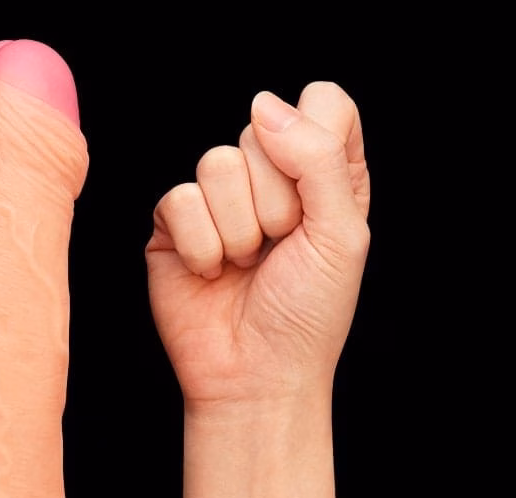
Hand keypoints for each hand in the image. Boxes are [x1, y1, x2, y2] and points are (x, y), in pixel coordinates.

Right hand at [146, 82, 369, 410]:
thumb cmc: (306, 317)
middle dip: (274, 202)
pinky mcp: (174, 226)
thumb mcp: (340, 234)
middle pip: (262, 129)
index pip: (322, 103)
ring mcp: (217, 202)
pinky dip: (200, 247)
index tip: (313, 201)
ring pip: (215, 161)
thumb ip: (318, 158)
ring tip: (244, 266)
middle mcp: (269, 181)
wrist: (255, 377)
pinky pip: (179, 200)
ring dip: (237, 230)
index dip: (314, 140)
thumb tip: (265, 105)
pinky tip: (211, 274)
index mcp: (322, 177)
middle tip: (276, 251)